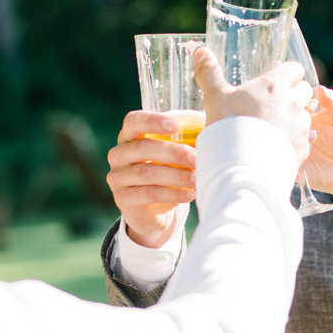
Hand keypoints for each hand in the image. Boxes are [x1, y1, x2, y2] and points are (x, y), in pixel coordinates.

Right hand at [105, 111, 196, 248]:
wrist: (154, 212)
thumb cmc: (168, 172)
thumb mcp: (174, 155)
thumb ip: (186, 138)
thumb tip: (214, 125)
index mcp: (129, 136)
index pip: (134, 121)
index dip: (152, 121)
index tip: (176, 126)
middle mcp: (118, 154)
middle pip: (143, 148)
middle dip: (173, 152)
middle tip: (196, 158)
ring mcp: (117, 177)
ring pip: (147, 173)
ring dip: (177, 175)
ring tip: (198, 178)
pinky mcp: (122, 199)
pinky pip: (149, 194)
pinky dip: (173, 193)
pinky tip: (190, 194)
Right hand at [193, 47, 312, 163]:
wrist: (240, 166)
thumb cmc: (228, 127)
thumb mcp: (215, 97)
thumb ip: (209, 73)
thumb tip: (200, 50)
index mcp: (275, 86)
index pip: (295, 69)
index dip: (287, 74)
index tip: (276, 81)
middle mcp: (293, 104)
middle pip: (305, 91)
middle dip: (294, 95)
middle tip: (274, 104)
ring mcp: (300, 128)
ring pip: (306, 116)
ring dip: (295, 119)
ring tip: (274, 128)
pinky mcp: (302, 149)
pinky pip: (304, 140)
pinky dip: (294, 141)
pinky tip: (277, 146)